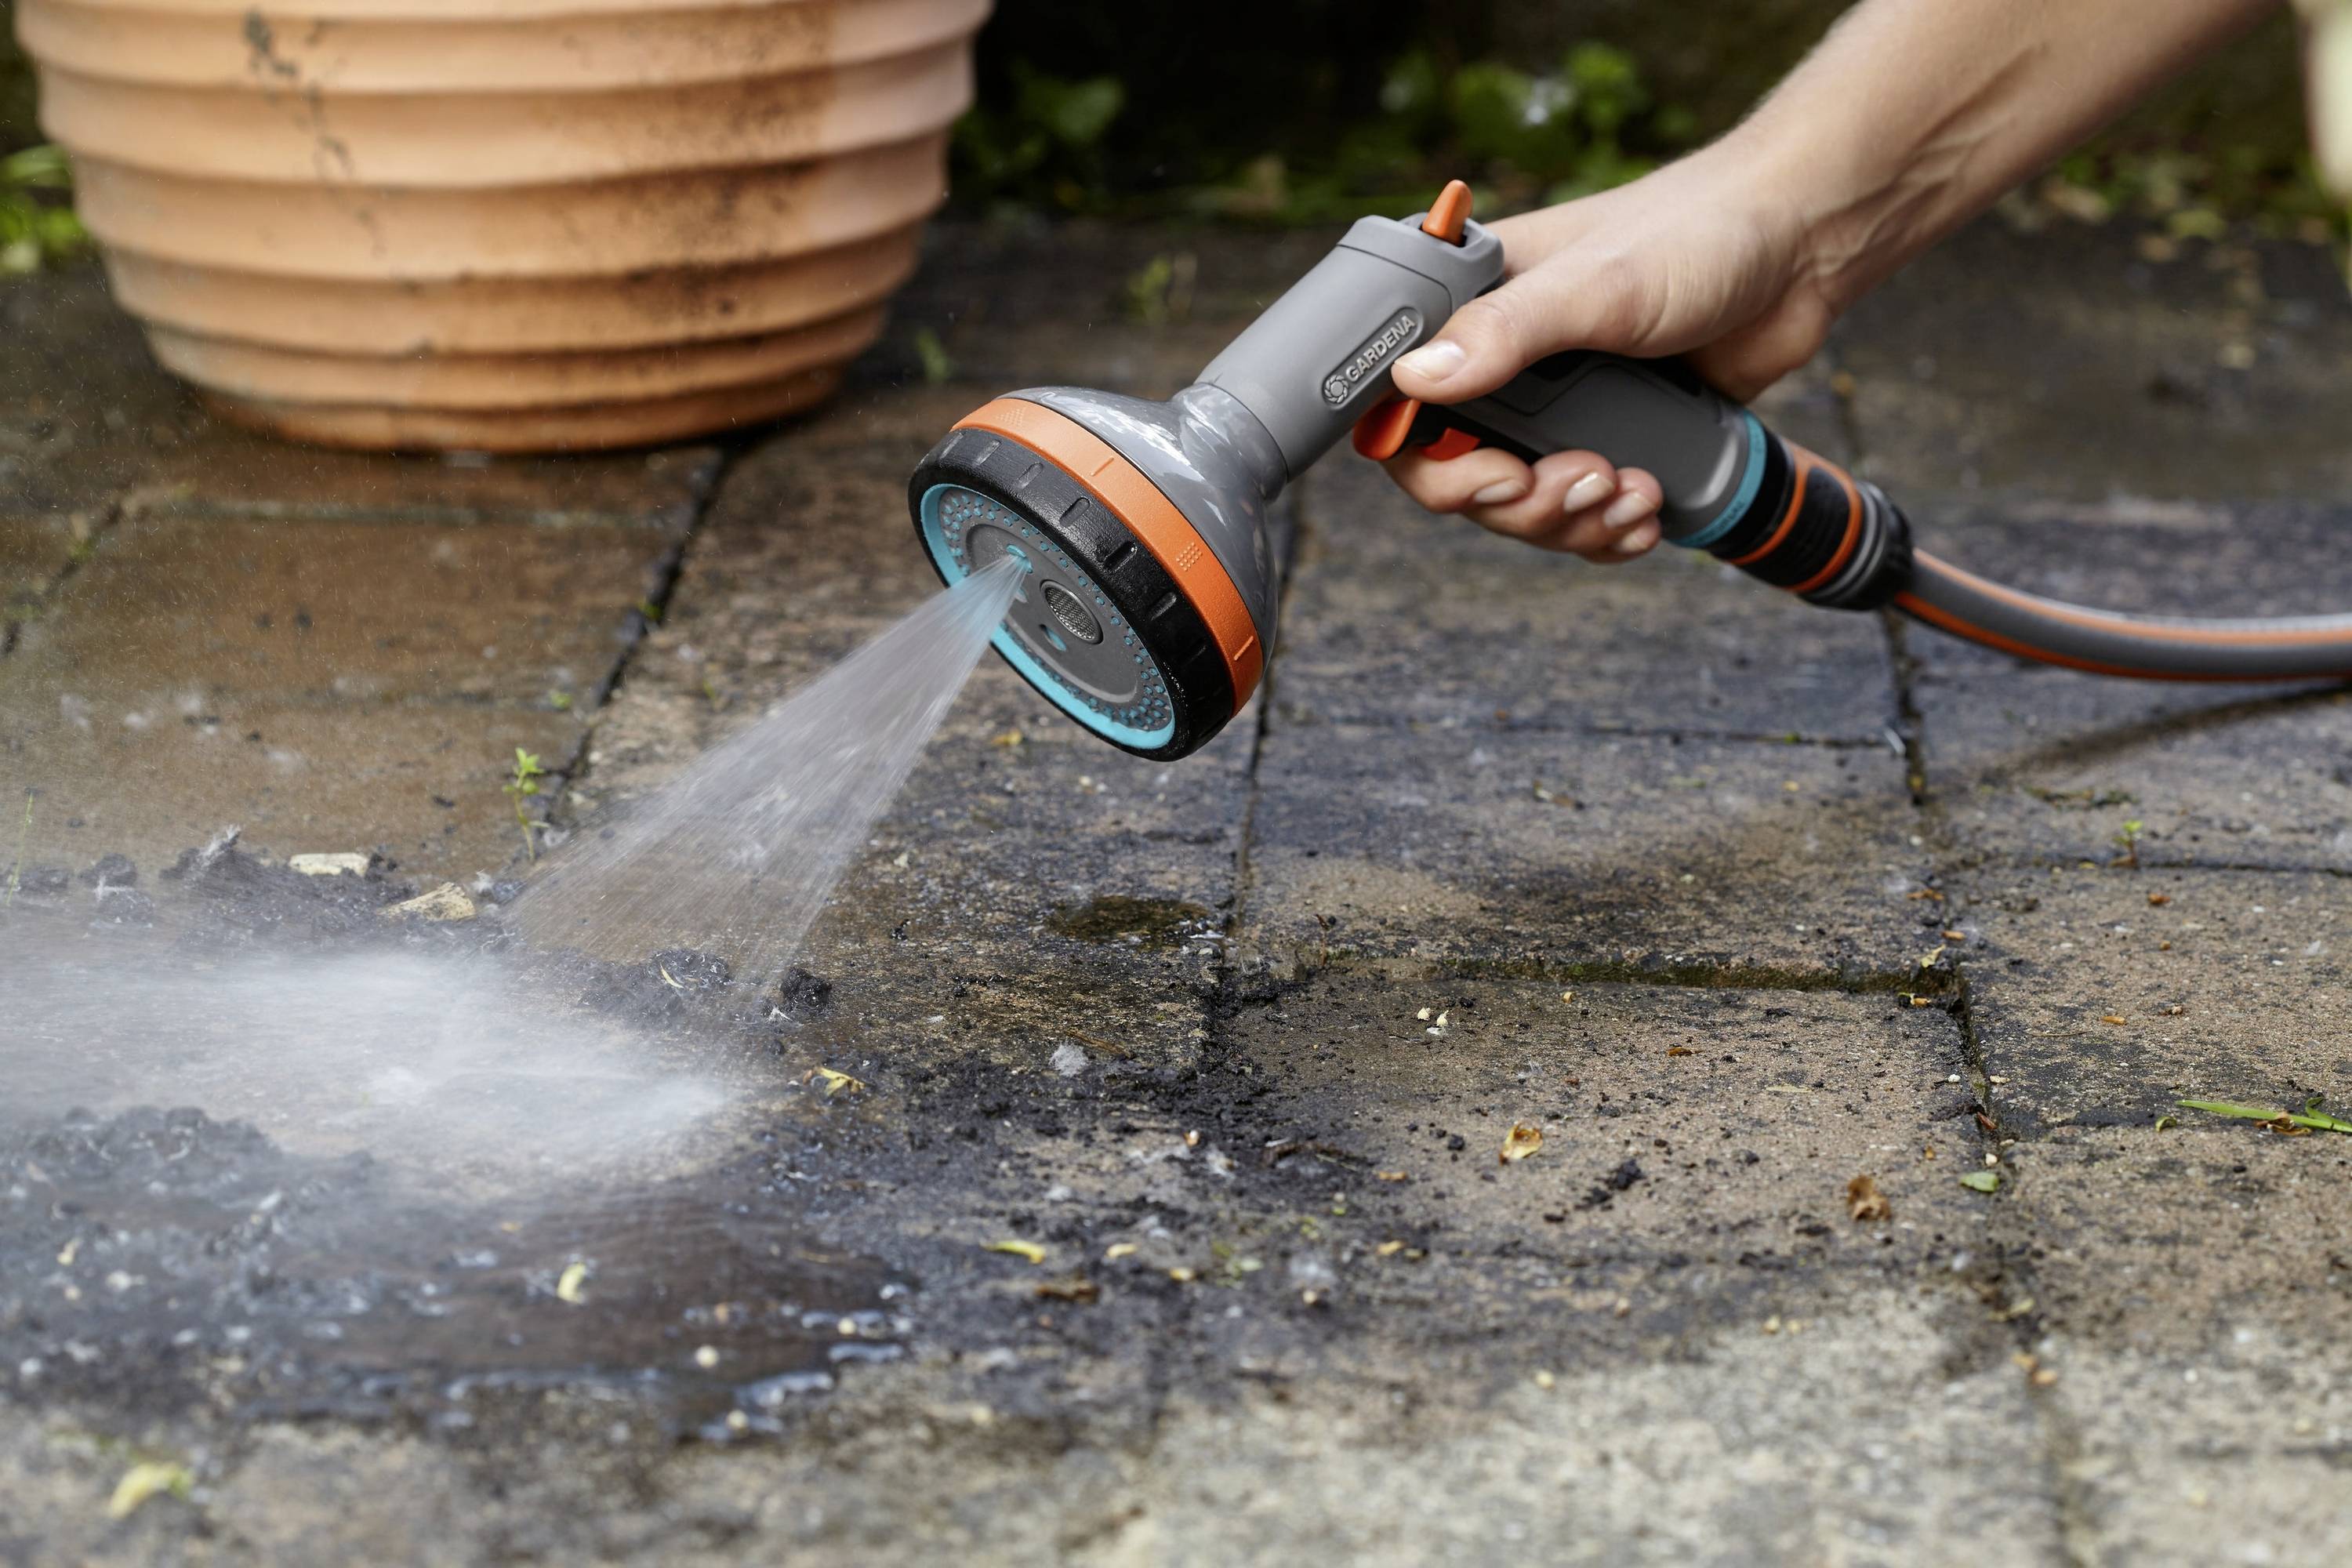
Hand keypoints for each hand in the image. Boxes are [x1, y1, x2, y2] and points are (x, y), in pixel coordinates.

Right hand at [1381, 150, 1834, 564]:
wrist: (1802, 247)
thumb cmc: (1696, 232)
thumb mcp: (1596, 284)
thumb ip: (1506, 332)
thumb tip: (1415, 377)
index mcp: (1476, 306)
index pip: (1402, 401)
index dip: (1430, 457)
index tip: (1494, 474)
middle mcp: (1507, 362)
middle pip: (1460, 473)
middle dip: (1519, 503)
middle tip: (1582, 482)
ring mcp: (1561, 405)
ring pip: (1523, 506)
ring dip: (1572, 522)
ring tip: (1629, 492)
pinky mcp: (1615, 435)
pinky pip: (1584, 512)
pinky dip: (1609, 528)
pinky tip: (1646, 511)